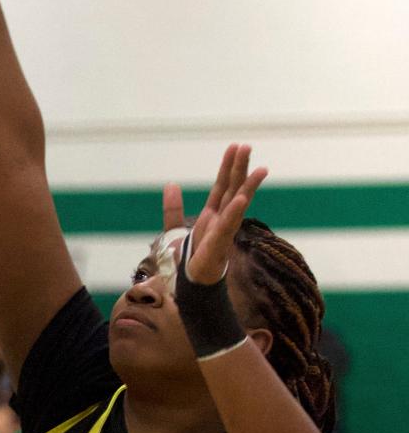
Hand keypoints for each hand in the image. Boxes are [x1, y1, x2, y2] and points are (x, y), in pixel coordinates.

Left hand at [162, 144, 267, 285]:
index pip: (222, 185)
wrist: (190, 286)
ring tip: (261, 169)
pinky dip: (234, 212)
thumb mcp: (175, 230)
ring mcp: (223, 232)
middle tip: (246, 146)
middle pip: (232, 189)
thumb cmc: (190, 261)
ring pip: (237, 204)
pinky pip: (228, 226)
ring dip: (247, 186)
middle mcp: (221, 220)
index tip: (235, 147)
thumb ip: (173, 209)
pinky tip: (240, 198)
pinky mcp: (219, 245)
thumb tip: (171, 184)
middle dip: (239, 168)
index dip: (227, 167)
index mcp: (212, 216)